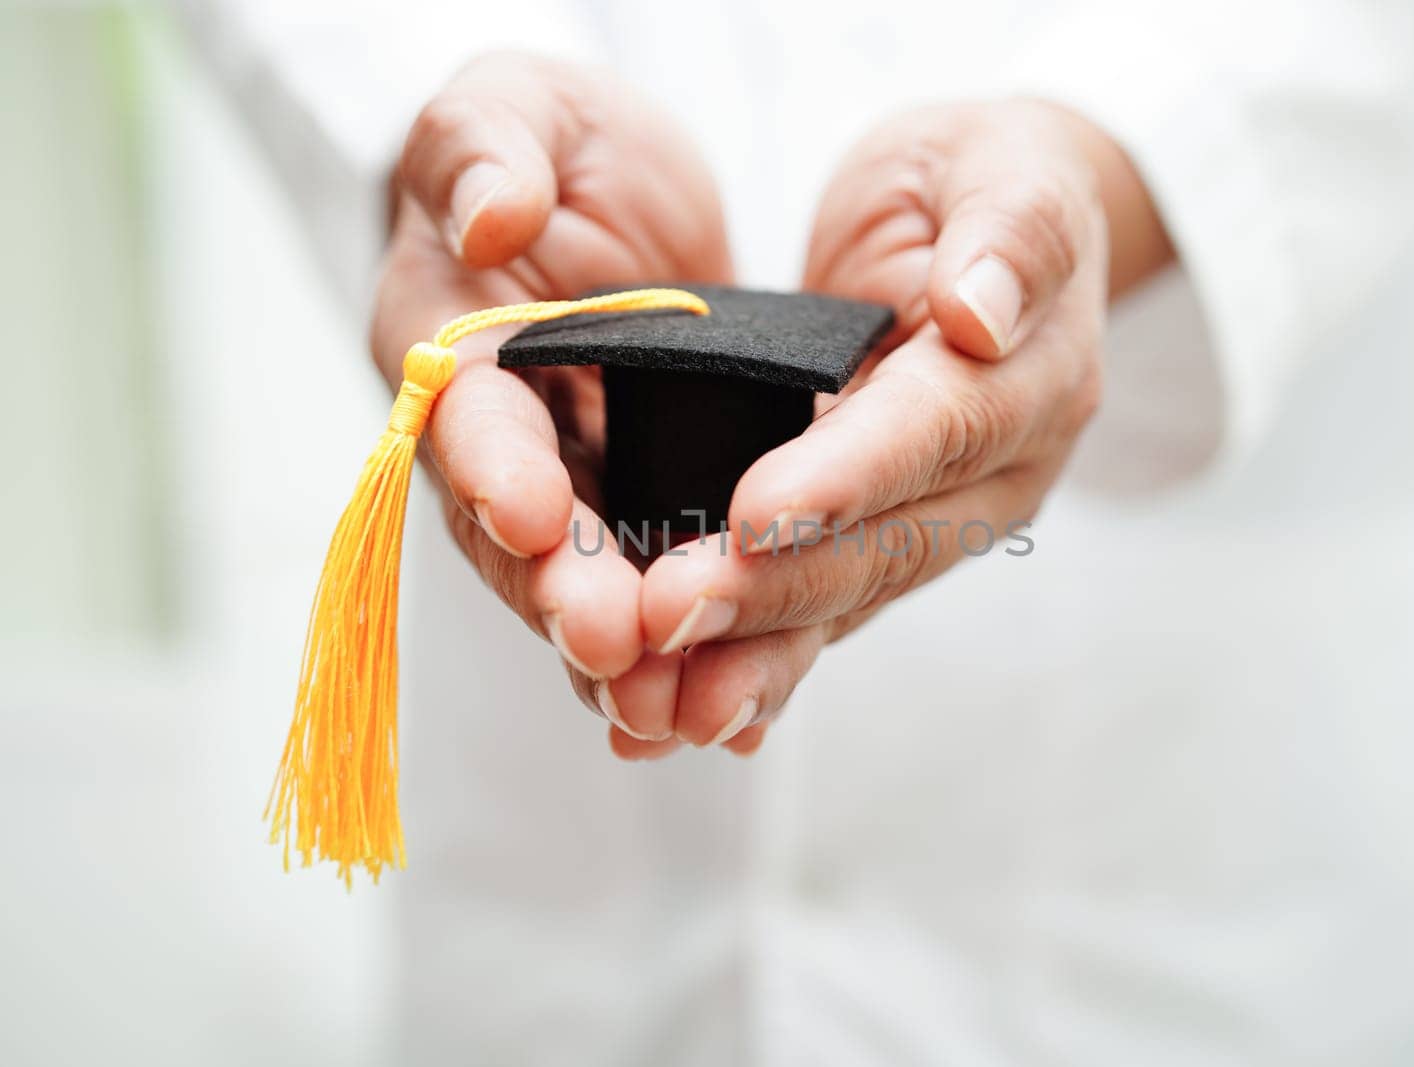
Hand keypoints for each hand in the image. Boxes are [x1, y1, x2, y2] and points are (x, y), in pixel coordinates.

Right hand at [371, 54, 732, 703]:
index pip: (462, 412)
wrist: (608, 205)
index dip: (490, 464)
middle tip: (610, 646)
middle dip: (560, 593)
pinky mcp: (648, 510)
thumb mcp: (516, 109)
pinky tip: (735, 709)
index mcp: (452, 347)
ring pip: (590, 585)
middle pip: (519, 535)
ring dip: (628, 654)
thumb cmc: (548, 146)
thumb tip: (488, 215)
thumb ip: (488, 149)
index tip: (528, 513)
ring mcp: (575, 487)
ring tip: (672, 710)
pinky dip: (693, 651)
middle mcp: (505, 439)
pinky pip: (665, 589)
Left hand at [590, 100, 1166, 757]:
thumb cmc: (983, 182)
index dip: (848, 474)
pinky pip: (821, 611)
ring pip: (846, 599)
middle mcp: (996, 471)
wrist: (989, 233)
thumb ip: (1008, 236)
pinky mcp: (885, 544)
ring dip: (754, 653)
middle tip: (666, 617)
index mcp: (1031, 375)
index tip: (757, 512)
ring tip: (660, 705)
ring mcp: (940, 522)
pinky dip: (754, 662)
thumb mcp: (1004, 169)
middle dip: (774, 588)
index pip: (936, 429)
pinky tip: (680, 714)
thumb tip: (982, 313)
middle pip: (883, 541)